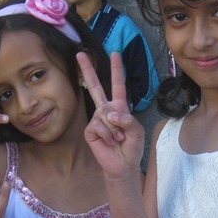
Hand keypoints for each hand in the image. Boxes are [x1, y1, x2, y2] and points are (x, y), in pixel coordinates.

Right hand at [77, 51, 144, 180]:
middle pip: (95, 87)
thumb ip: (127, 120)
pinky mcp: (90, 130)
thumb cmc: (132, 147)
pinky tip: (109, 142)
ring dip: (115, 130)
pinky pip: (98, 126)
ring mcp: (97, 119)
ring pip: (104, 115)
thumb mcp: (137, 131)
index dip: (116, 69)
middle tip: (79, 53)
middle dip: (88, 70)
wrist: (123, 165)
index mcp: (119, 107)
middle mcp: (106, 110)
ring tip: (118, 139)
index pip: (117, 85)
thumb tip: (110, 114)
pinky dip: (106, 135)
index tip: (115, 53)